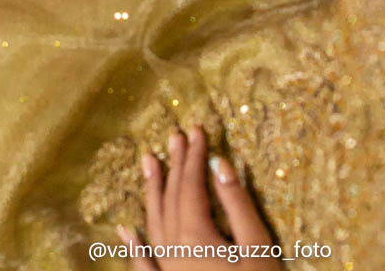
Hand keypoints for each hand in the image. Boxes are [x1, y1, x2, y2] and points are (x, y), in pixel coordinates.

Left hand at [117, 124, 280, 270]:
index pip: (191, 184)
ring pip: (153, 223)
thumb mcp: (258, 246)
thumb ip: (237, 203)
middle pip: (171, 197)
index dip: (193, 156)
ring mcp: (167, 270)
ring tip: (148, 161)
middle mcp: (173, 250)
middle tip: (175, 135)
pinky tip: (126, 230)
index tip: (196, 129)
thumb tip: (219, 163)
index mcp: (196, 236)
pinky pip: (144, 264)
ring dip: (152, 191)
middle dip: (175, 165)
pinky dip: (134, 245)